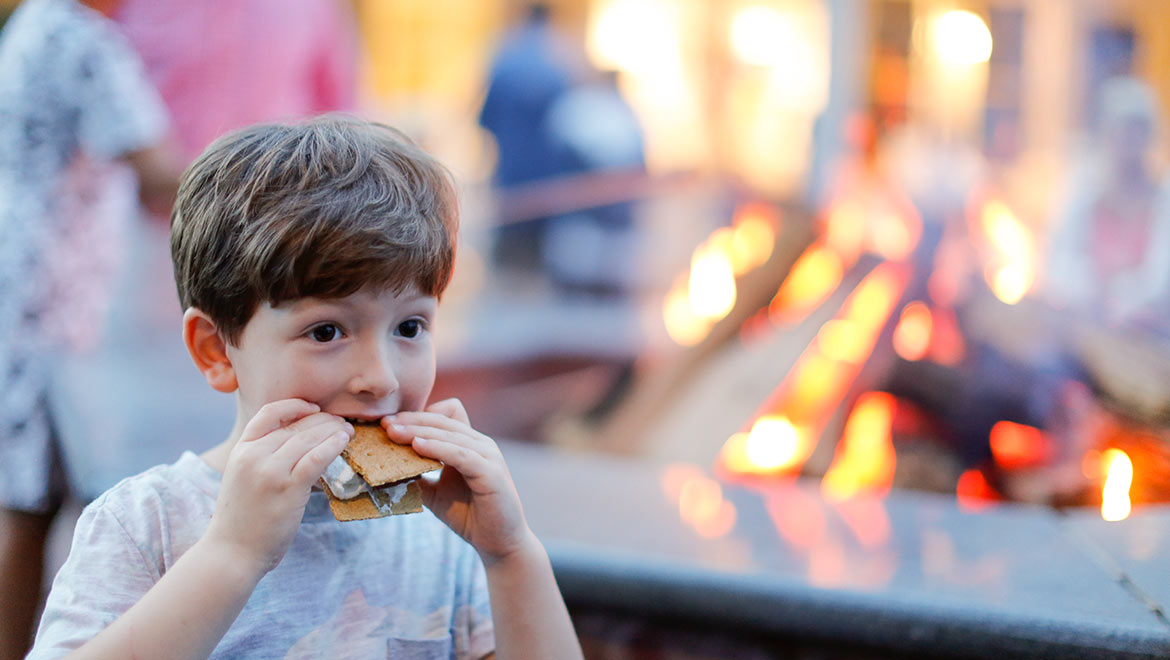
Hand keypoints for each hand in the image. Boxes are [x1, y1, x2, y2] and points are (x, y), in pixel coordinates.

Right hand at [203, 399, 351, 574]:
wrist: (231, 554)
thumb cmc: (241, 522)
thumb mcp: (242, 480)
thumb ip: (262, 460)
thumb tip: (297, 446)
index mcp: (241, 451)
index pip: (269, 413)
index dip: (295, 406)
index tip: (313, 408)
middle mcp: (254, 456)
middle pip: (295, 425)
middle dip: (323, 420)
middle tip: (340, 422)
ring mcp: (270, 471)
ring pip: (308, 438)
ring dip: (333, 430)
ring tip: (347, 430)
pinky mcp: (288, 488)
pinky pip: (316, 458)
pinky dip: (333, 445)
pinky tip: (343, 442)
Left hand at [383, 399, 535, 564]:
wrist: (497, 543)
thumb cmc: (468, 515)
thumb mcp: (434, 493)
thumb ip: (416, 477)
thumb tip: (383, 468)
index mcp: (469, 444)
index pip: (442, 415)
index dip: (416, 415)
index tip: (388, 422)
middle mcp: (481, 444)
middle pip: (442, 420)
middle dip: (411, 420)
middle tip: (384, 424)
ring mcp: (488, 456)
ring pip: (449, 434)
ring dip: (418, 431)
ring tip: (393, 433)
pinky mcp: (491, 472)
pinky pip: (460, 454)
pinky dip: (437, 448)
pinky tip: (417, 446)